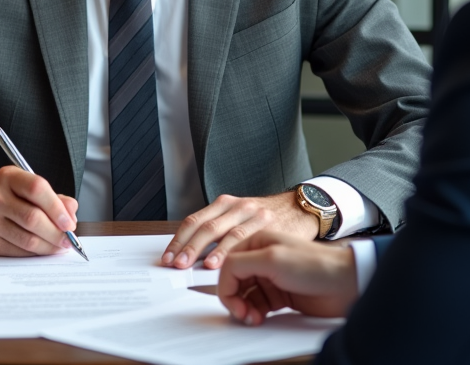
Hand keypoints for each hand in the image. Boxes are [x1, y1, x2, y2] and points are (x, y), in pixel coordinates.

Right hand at [0, 166, 78, 256]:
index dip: (57, 207)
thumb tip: (71, 214)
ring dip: (49, 246)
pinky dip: (36, 253)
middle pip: (33, 218)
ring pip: (28, 239)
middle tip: (69, 239)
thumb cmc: (10, 198)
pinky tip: (43, 249)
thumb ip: (54, 198)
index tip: (69, 223)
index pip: (36, 188)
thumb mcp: (29, 189)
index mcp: (8, 177)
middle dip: (56, 232)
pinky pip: (18, 252)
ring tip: (59, 246)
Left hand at [161, 192, 319, 269]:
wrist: (301, 208)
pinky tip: (222, 263)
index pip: (194, 221)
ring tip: (193, 266)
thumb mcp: (241, 219)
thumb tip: (193, 255)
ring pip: (221, 231)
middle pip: (204, 226)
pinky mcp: (265, 223)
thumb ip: (221, 233)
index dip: (179, 240)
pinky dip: (228, 251)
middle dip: (187, 246)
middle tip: (176, 263)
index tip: (169, 257)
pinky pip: (242, 237)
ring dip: (204, 251)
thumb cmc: (269, 218)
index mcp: (224, 204)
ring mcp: (250, 212)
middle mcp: (235, 205)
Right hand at [217, 230, 357, 324]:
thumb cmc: (315, 265)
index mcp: (256, 243)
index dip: (226, 287)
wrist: (345, 283)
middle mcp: (261, 259)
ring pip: (244, 297)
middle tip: (244, 314)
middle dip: (235, 301)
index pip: (227, 266)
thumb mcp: (271, 258)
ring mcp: (270, 278)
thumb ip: (240, 263)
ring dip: (244, 310)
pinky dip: (255, 314)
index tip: (234, 304)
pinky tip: (261, 318)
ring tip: (254, 318)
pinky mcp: (280, 295)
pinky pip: (257, 306)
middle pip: (234, 283)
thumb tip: (222, 275)